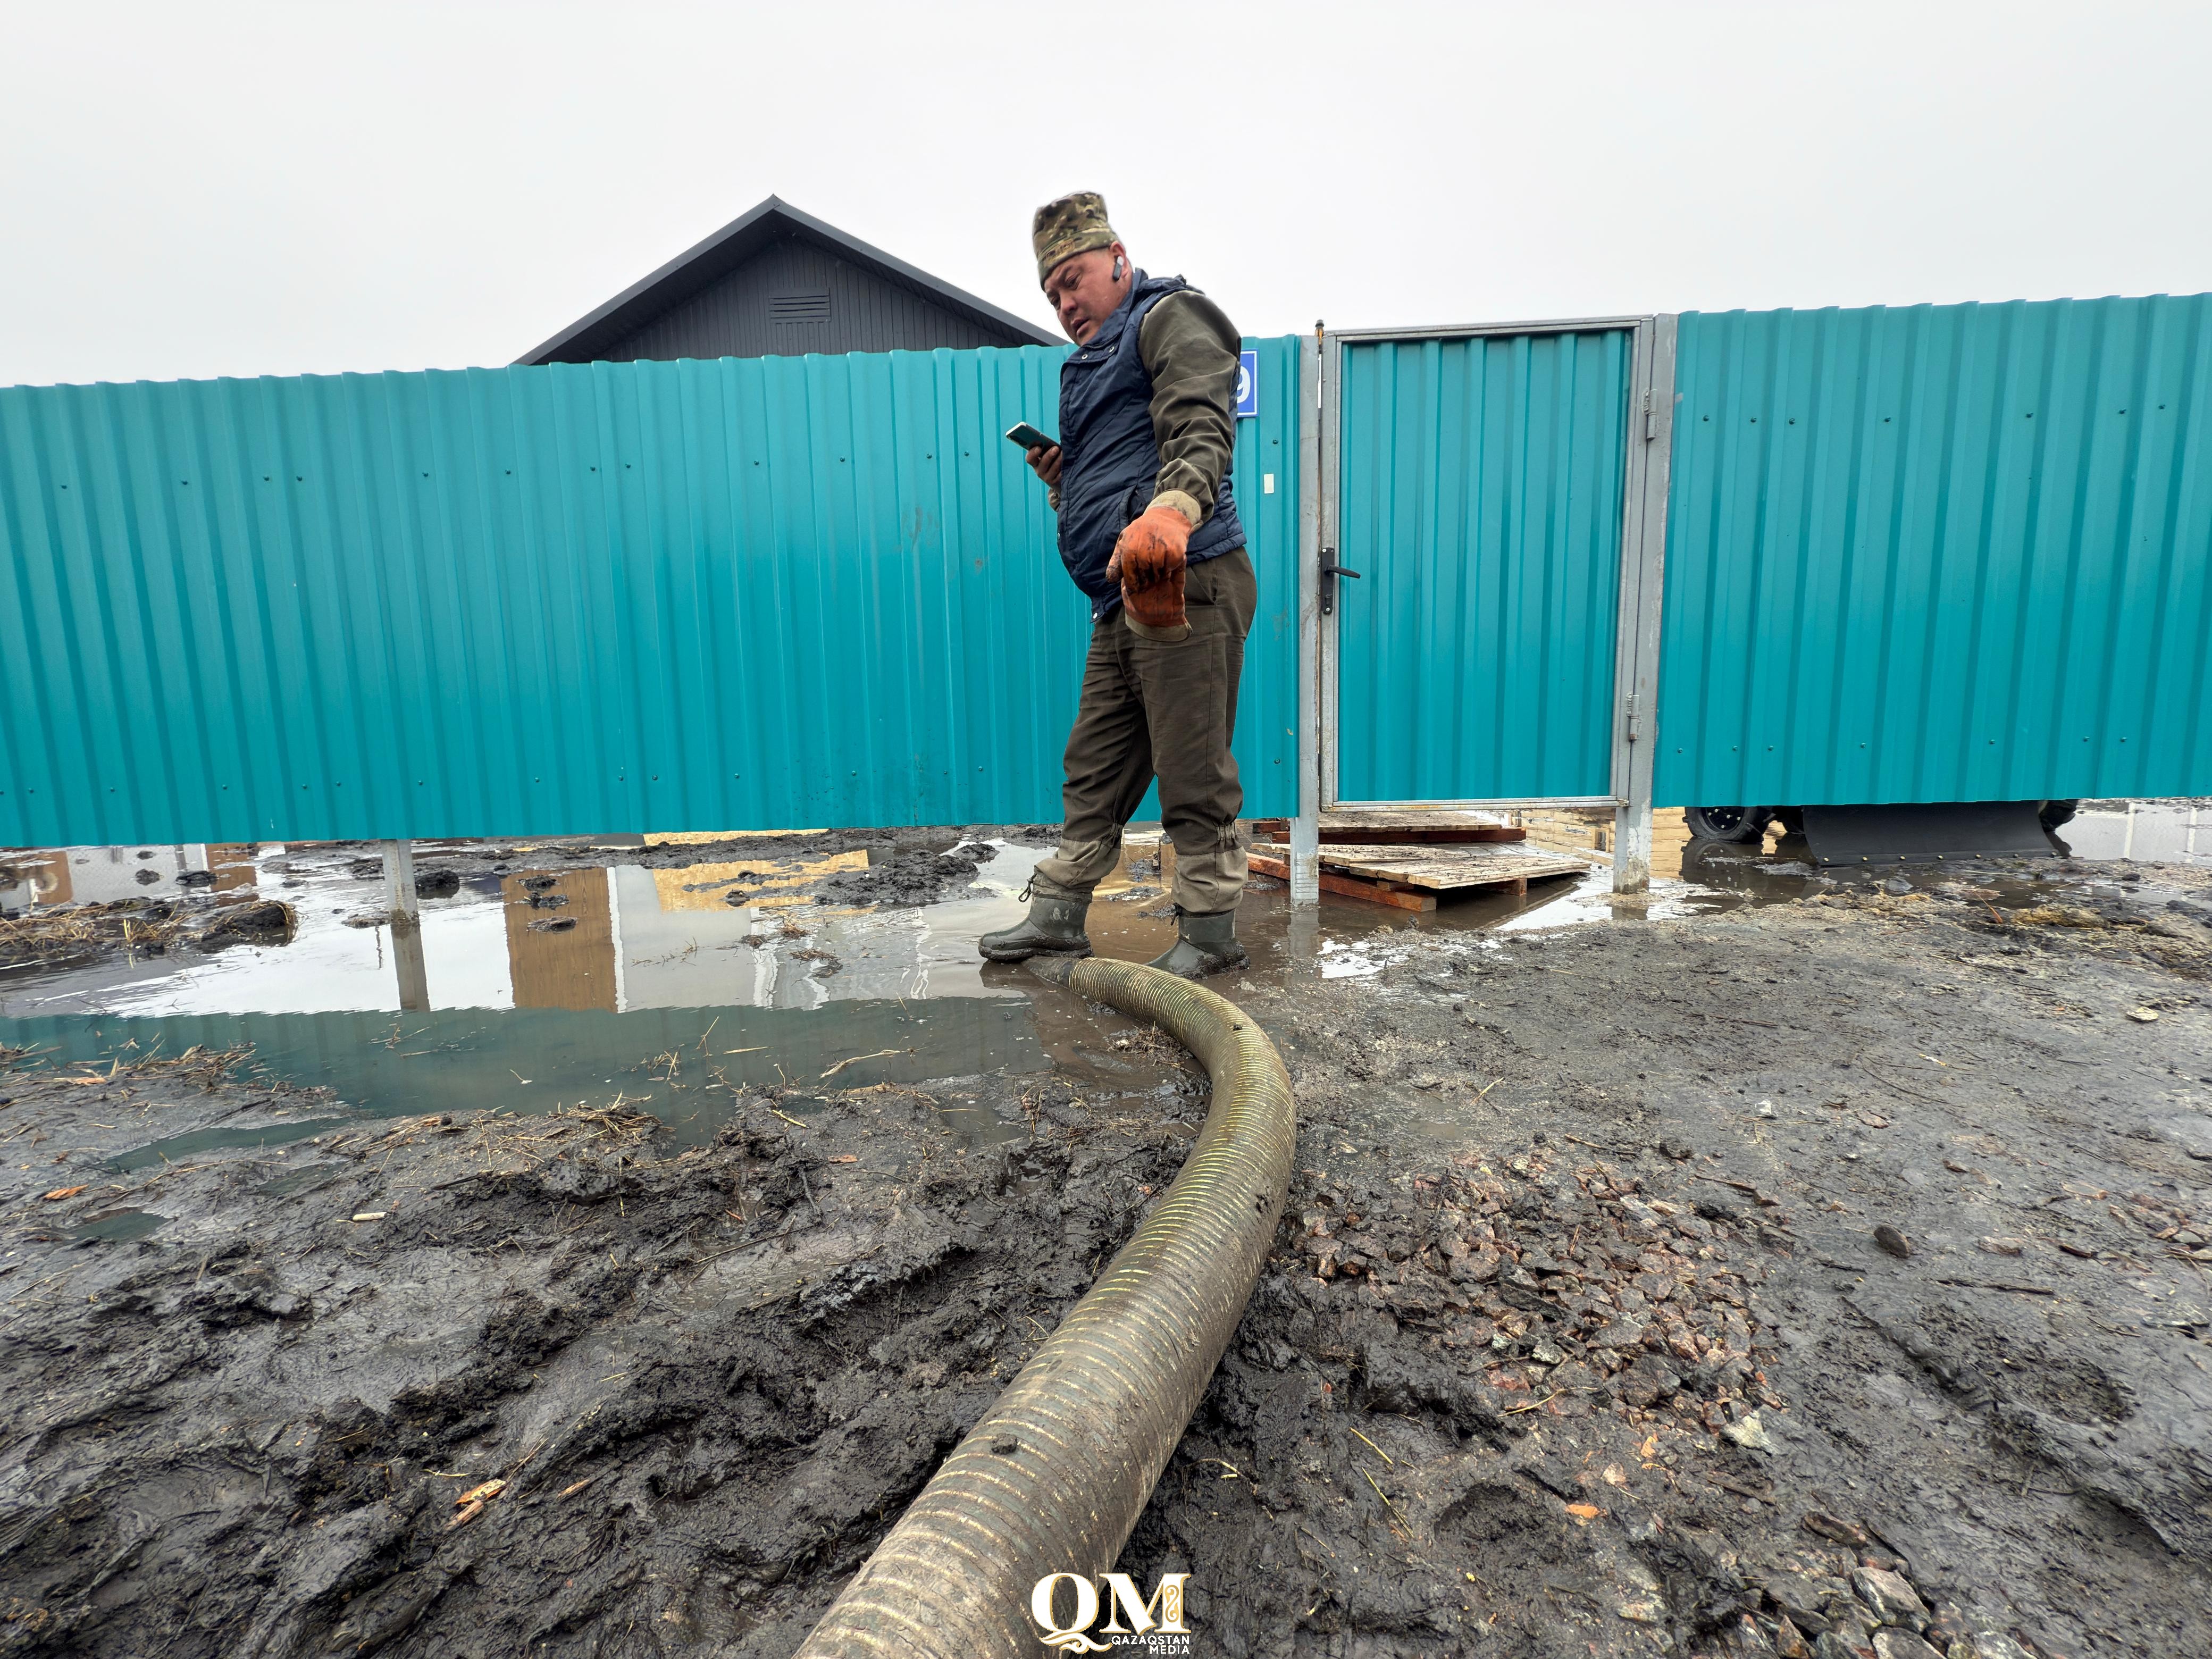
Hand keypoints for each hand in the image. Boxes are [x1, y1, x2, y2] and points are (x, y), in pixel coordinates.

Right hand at [1027, 444, 1062, 486]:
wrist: (1060, 480)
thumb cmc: (1055, 462)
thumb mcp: (1050, 455)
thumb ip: (1050, 448)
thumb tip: (1056, 444)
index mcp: (1035, 462)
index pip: (1030, 458)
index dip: (1033, 453)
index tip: (1038, 447)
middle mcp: (1039, 471)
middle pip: (1042, 463)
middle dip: (1049, 455)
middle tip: (1056, 448)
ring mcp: (1047, 478)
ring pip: (1053, 468)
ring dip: (1059, 459)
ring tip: (1065, 453)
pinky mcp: (1056, 483)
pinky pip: (1061, 474)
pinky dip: (1065, 467)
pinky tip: (1069, 462)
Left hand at [1109, 503, 1191, 634]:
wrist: (1167, 516)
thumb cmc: (1142, 533)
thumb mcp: (1125, 542)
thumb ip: (1116, 561)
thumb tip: (1110, 579)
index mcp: (1129, 547)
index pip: (1129, 573)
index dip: (1132, 582)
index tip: (1135, 588)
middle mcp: (1144, 548)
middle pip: (1144, 575)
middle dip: (1145, 580)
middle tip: (1148, 581)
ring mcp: (1160, 549)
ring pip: (1158, 573)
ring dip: (1157, 575)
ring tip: (1157, 571)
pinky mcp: (1175, 551)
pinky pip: (1170, 568)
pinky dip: (1169, 568)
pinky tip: (1167, 562)